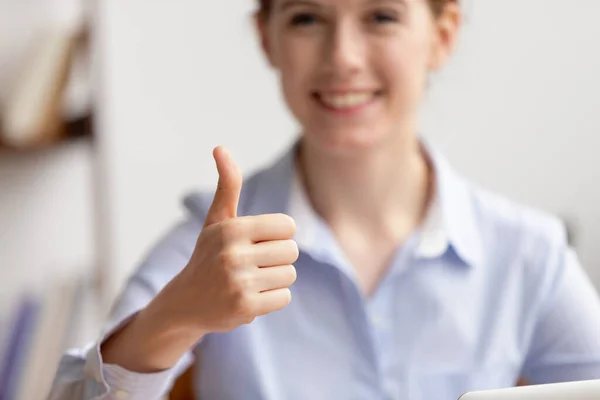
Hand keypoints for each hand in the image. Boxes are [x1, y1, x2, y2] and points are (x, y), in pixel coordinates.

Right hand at [101, 147, 297, 372]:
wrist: (185, 303)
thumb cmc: (208, 255)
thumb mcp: (216, 220)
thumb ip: (227, 185)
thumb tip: (220, 147)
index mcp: (232, 228)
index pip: (287, 226)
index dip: (277, 235)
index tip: (258, 242)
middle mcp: (234, 254)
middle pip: (291, 251)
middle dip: (277, 258)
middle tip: (253, 264)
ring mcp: (239, 283)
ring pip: (289, 275)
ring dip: (275, 279)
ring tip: (250, 280)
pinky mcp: (245, 308)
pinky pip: (284, 297)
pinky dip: (272, 298)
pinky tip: (250, 297)